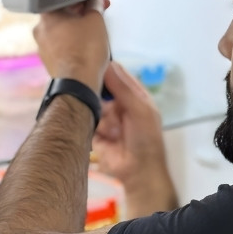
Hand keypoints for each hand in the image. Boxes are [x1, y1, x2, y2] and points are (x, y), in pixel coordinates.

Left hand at [33, 0, 110, 93]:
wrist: (78, 84)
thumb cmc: (85, 50)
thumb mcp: (96, 20)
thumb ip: (95, 5)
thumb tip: (96, 0)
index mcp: (46, 15)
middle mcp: (40, 30)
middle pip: (62, 14)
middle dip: (81, 12)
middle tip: (98, 13)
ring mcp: (42, 47)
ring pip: (61, 30)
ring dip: (77, 27)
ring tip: (94, 30)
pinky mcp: (49, 61)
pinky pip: (61, 45)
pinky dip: (73, 42)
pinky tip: (85, 45)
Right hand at [93, 62, 178, 217]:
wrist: (138, 172)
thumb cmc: (146, 140)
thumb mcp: (140, 110)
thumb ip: (123, 88)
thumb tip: (107, 65)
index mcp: (134, 95)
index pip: (117, 74)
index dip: (106, 68)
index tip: (91, 61)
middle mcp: (119, 104)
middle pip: (100, 87)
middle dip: (96, 89)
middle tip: (91, 90)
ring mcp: (106, 117)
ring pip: (91, 103)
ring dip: (98, 112)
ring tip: (110, 127)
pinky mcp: (94, 131)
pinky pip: (86, 120)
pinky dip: (90, 123)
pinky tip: (100, 131)